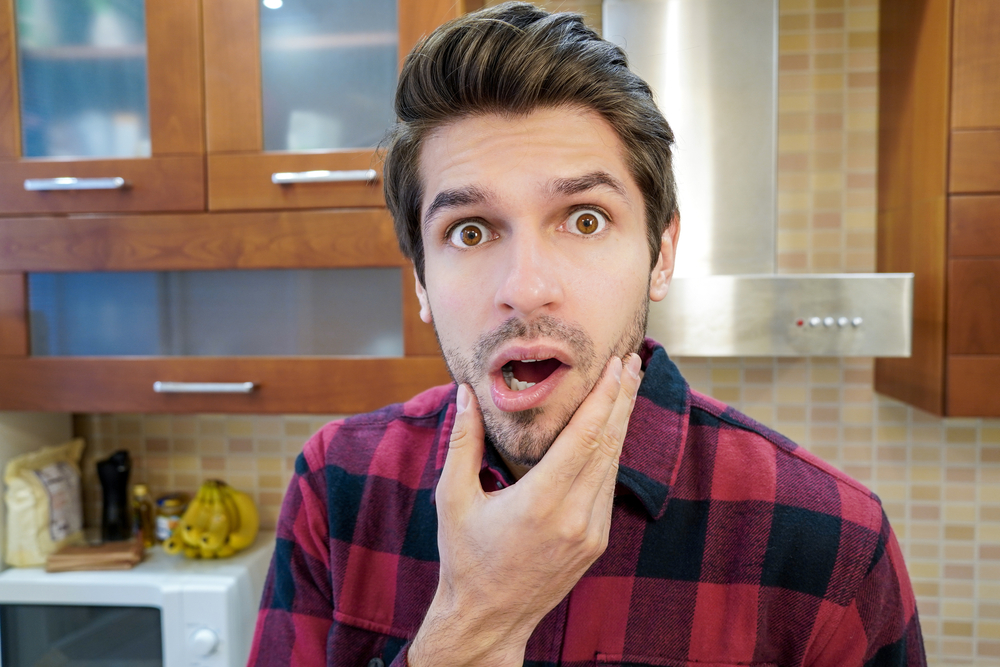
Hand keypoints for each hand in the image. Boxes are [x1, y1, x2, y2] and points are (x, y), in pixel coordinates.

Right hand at [408, 353, 642, 666]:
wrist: (488, 619)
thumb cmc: (465, 558)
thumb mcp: (453, 498)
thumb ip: (462, 442)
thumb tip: (463, 393)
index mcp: (540, 503)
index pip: (584, 438)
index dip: (603, 398)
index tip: (615, 366)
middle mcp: (574, 517)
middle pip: (608, 444)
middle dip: (622, 398)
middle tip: (632, 361)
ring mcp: (591, 532)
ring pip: (613, 464)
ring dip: (620, 422)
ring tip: (626, 386)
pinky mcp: (596, 542)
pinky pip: (607, 487)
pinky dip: (611, 453)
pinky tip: (611, 430)